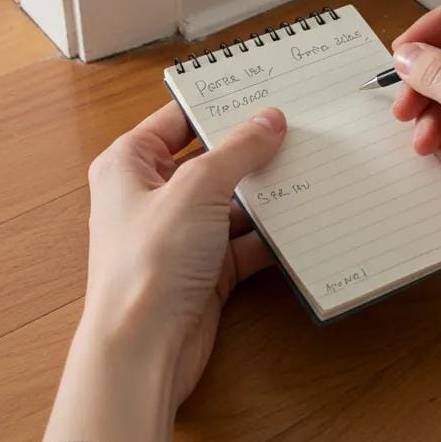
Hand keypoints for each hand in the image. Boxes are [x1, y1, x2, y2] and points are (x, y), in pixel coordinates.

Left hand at [42, 102, 285, 441]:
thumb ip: (238, 150)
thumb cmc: (148, 262)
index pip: (177, 118)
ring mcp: (180, 234)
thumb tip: (271, 120)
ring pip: (232, 201)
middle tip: (298, 127)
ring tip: (311, 168)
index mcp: (130, 165)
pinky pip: (244, 241)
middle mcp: (152, 196)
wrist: (142, 350)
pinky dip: (271, 234)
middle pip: (210, 159)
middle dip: (252, 149)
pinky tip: (304, 219)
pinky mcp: (204, 269)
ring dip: (267, 192)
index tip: (262, 91)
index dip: (217, 104)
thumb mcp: (198, 187)